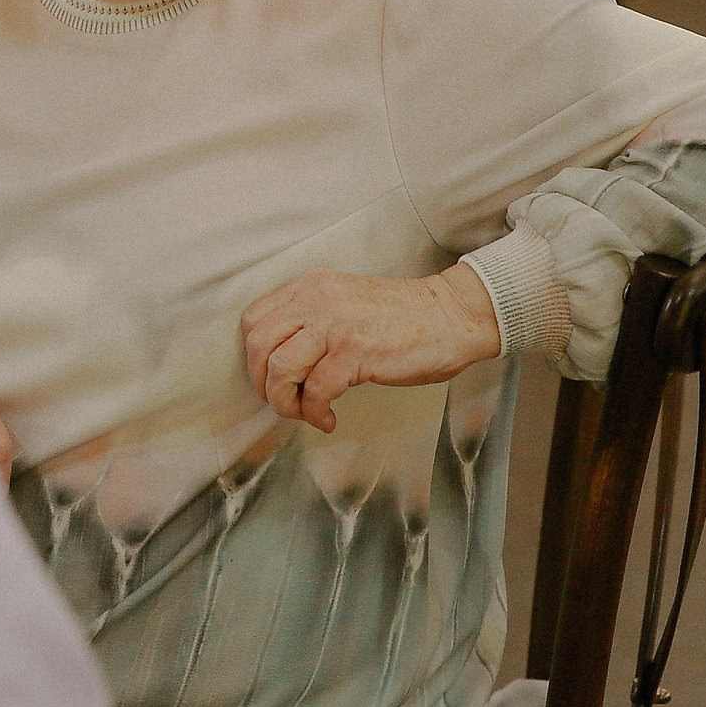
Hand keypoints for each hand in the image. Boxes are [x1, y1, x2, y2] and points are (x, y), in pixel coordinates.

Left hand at [240, 265, 501, 433]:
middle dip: (263, 383)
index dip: (254, 357)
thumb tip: (279, 365)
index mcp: (310, 288)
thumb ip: (311, 322)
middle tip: (284, 402)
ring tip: (306, 412)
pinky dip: (315, 413)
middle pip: (257, 345)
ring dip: (285, 402)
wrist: (451, 315)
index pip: (254, 320)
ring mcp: (335, 325)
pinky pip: (316, 391)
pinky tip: (329, 418)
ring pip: (279, 368)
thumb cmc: (402, 318)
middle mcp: (316, 300)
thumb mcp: (344, 305)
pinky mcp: (356, 352)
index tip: (271, 379)